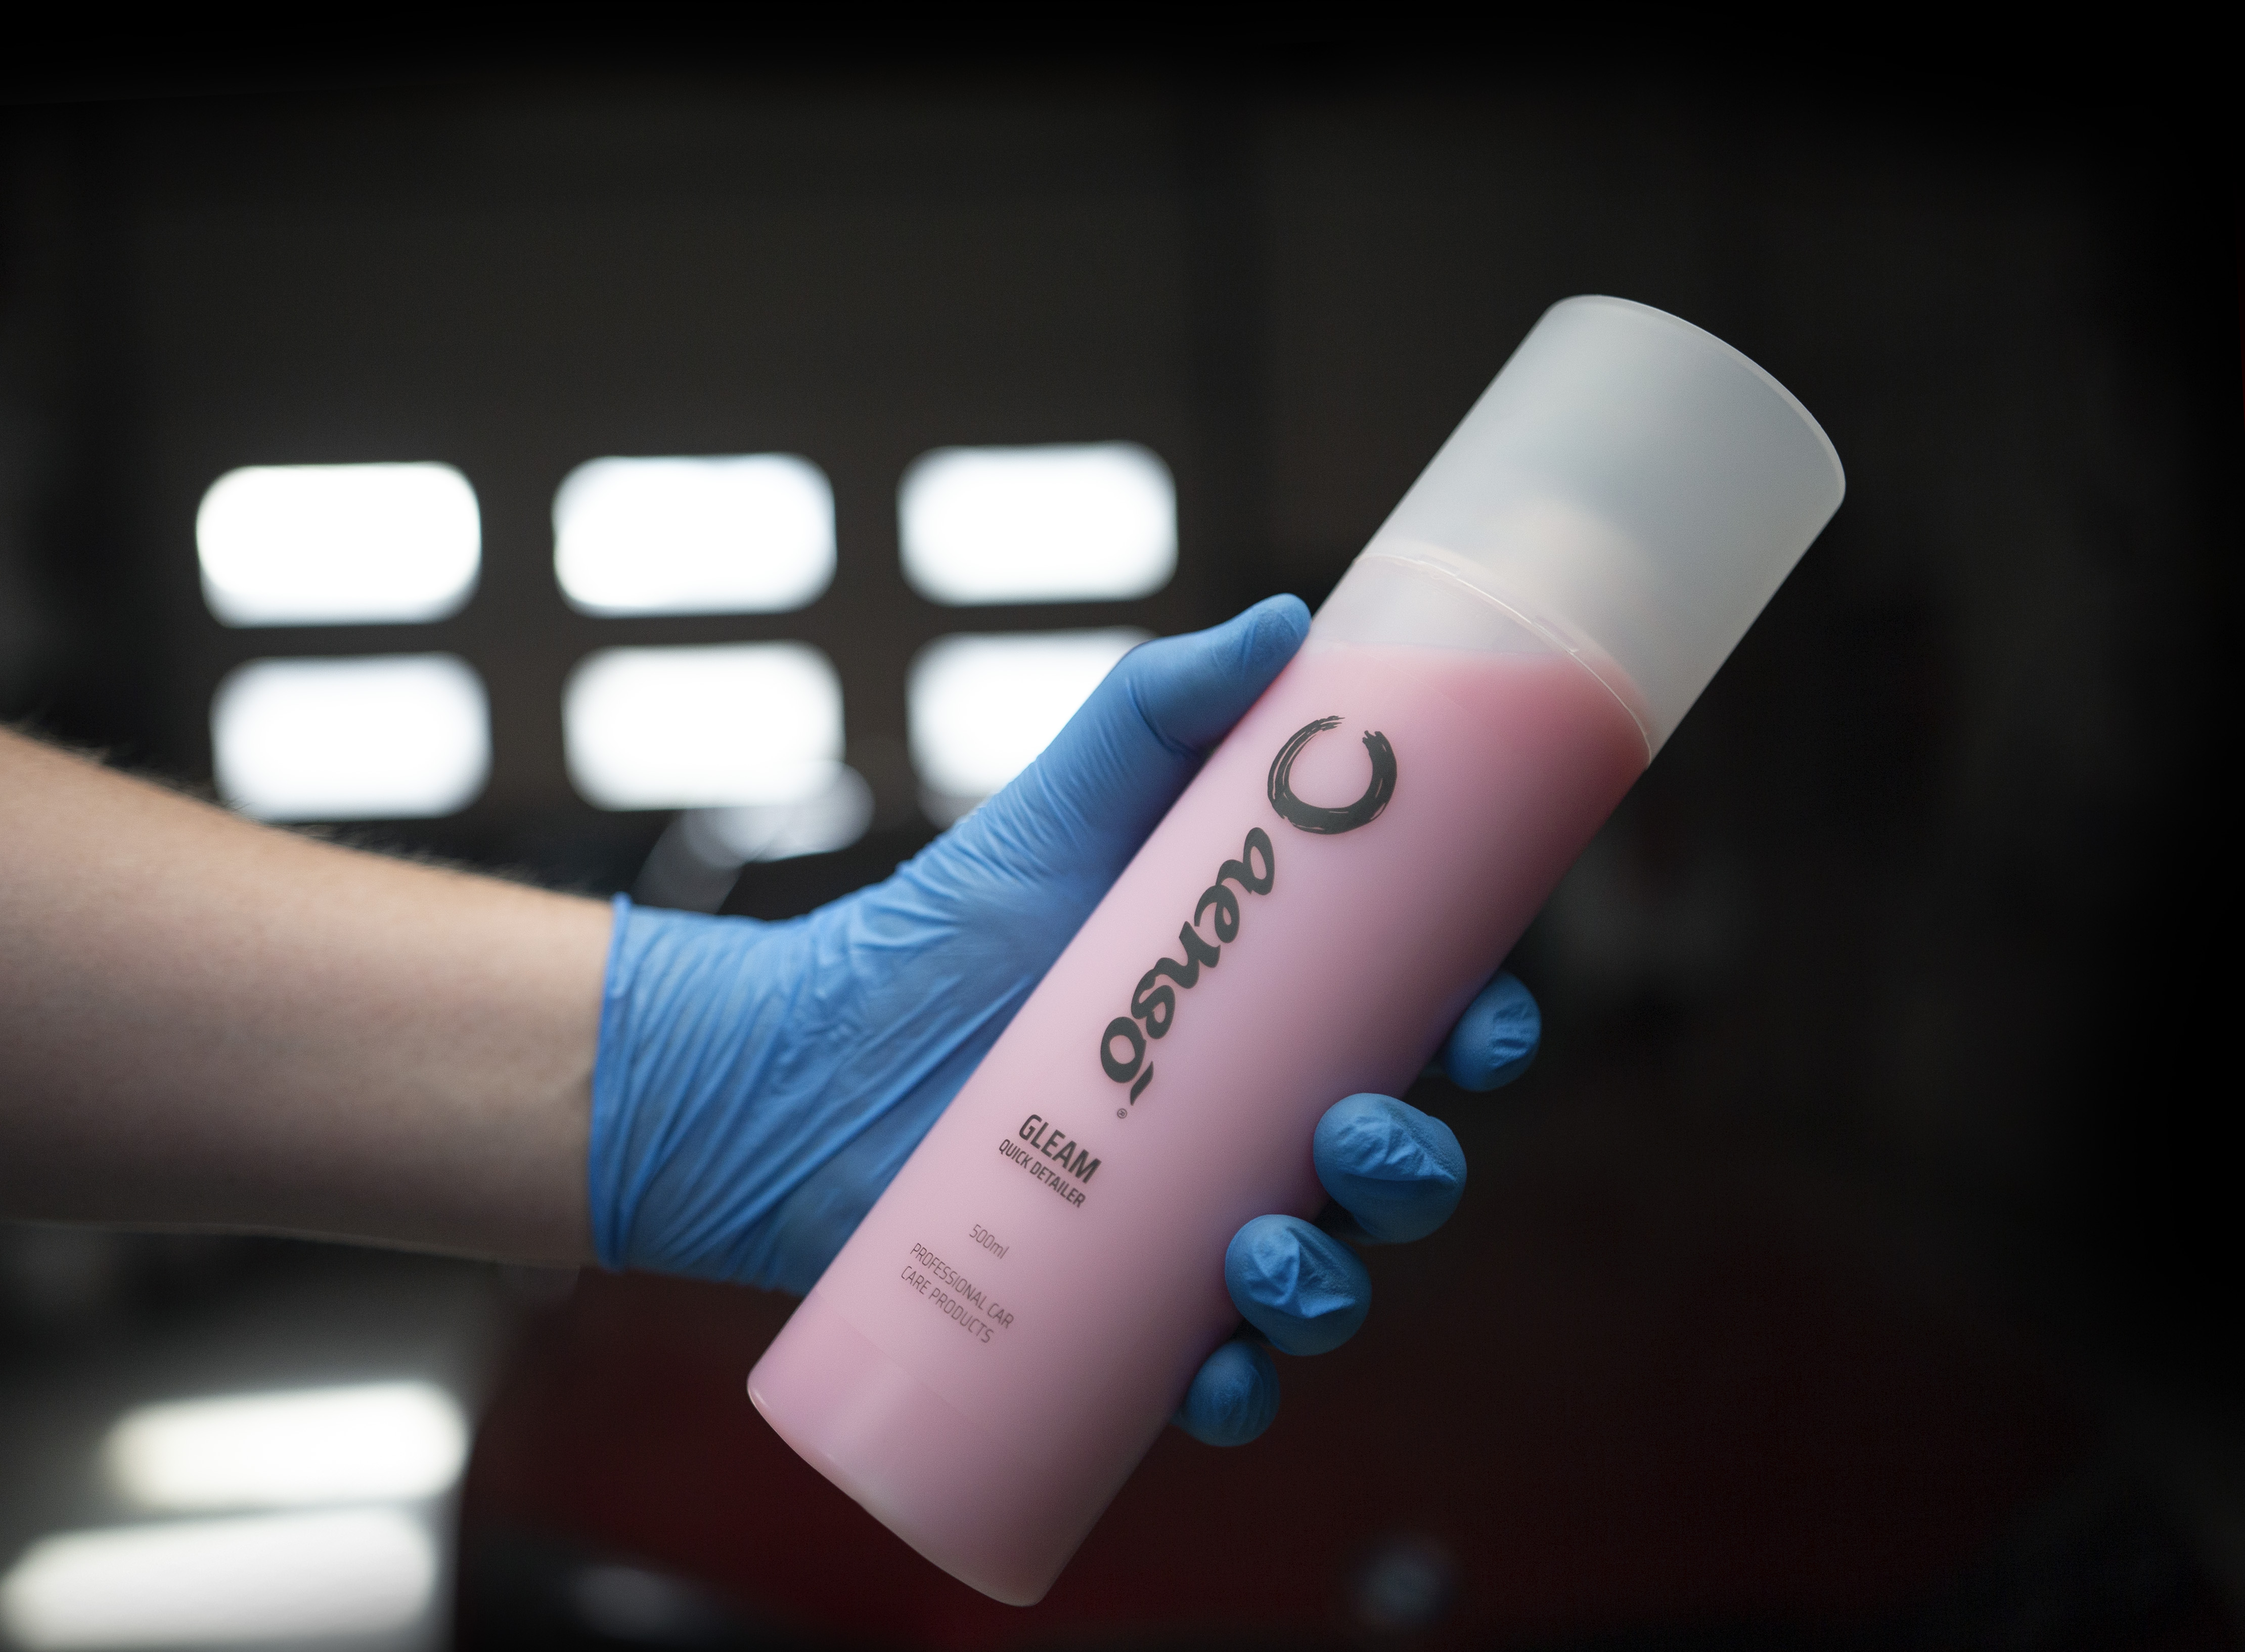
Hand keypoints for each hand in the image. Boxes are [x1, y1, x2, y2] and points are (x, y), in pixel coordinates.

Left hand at [588, 598, 1536, 1440]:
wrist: (800, 1060)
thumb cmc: (944, 928)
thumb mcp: (1058, 805)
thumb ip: (1159, 710)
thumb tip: (1282, 622)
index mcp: (1270, 1015)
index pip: (1420, 1031)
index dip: (1481, 1034)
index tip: (1484, 1023)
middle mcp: (1248, 1128)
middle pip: (1392, 1164)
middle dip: (1416, 1165)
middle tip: (1360, 1135)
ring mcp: (1185, 1230)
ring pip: (1322, 1280)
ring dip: (1334, 1285)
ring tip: (1263, 1255)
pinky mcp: (1113, 1319)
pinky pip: (1210, 1381)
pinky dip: (1237, 1393)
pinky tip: (1219, 1377)